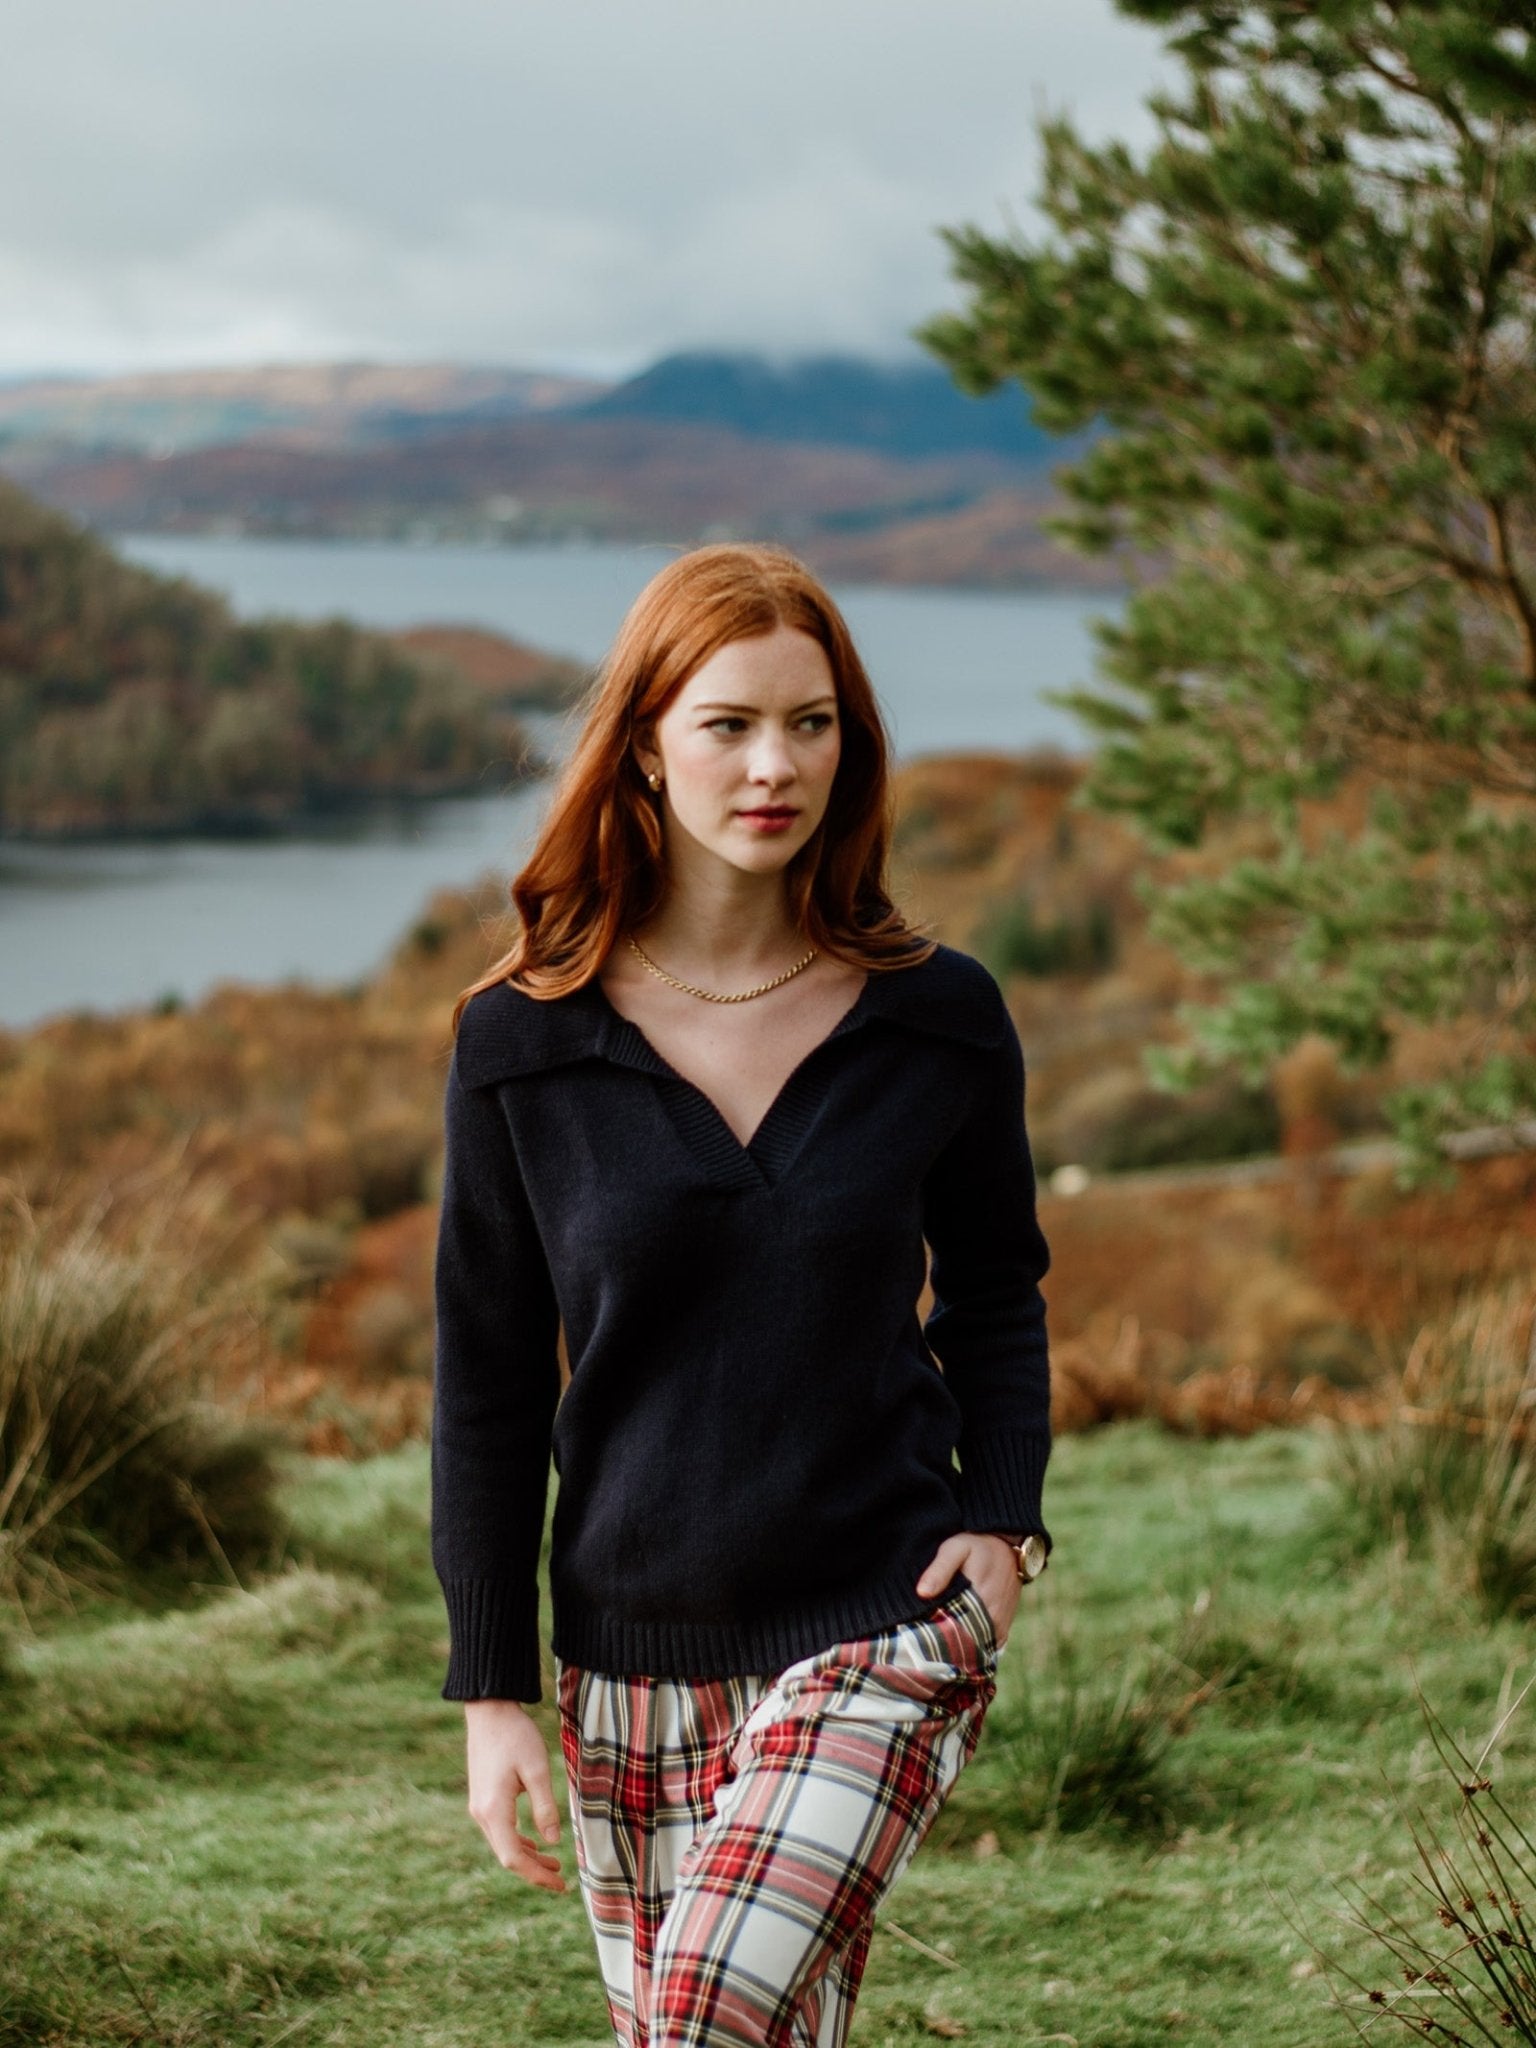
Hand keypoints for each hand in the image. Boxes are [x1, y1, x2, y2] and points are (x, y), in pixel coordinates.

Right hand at [464, 1698, 567, 1892]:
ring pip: (502, 1844)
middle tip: (561, 1879)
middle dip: (533, 1870)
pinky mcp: (482, 1797)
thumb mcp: (537, 1770)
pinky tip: (533, 1842)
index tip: (560, 1884)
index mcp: (494, 1810)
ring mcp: (478, 1806)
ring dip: (527, 1856)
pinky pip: (499, 1830)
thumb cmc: (515, 1736)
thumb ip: (545, 1807)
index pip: (514, 1857)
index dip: (536, 1875)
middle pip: (507, 1855)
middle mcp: (481, 1814)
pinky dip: (517, 1841)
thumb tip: (552, 1843)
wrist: (489, 1711)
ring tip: (553, 1864)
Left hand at [915, 1532, 1021, 1647]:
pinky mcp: (1002, 1631)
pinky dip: (968, 1648)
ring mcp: (999, 1628)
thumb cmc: (978, 1546)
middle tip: (918, 1643)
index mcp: (979, 1603)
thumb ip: (939, 1570)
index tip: (914, 1638)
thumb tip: (921, 1593)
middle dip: (940, 1648)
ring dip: (954, 1649)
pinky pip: (982, 1648)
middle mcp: (992, 1621)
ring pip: (972, 1650)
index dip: (930, 1638)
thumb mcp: (956, 1549)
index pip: (951, 1634)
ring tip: (931, 1644)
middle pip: (961, 1646)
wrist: (1007, 1546)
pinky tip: (951, 1643)